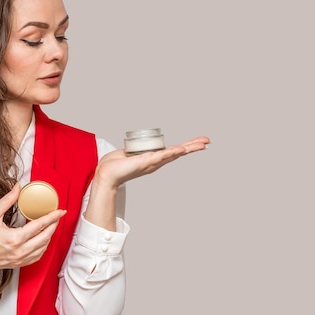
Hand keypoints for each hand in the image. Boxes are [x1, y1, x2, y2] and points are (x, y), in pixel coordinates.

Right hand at [0, 183, 65, 281]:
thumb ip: (7, 200)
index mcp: (14, 238)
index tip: (61, 211)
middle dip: (54, 225)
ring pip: (43, 248)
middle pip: (46, 237)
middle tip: (57, 216)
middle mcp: (20, 251)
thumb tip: (17, 188)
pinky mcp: (18, 264)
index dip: (52, 217)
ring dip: (50, 236)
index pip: (40, 225)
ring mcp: (20, 259)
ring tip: (51, 226)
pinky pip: (37, 257)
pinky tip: (42, 240)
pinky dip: (43, 247)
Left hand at [94, 136, 210, 189]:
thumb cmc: (116, 165)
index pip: (174, 150)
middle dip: (193, 146)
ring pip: (174, 153)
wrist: (107, 173)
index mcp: (155, 158)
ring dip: (188, 148)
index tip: (199, 142)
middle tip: (207, 141)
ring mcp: (153, 161)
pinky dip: (172, 153)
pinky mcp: (146, 161)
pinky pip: (162, 156)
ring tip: (201, 144)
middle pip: (179, 152)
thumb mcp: (130, 154)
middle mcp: (157, 161)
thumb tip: (132, 150)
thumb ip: (133, 152)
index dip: (187, 146)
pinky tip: (181, 149)